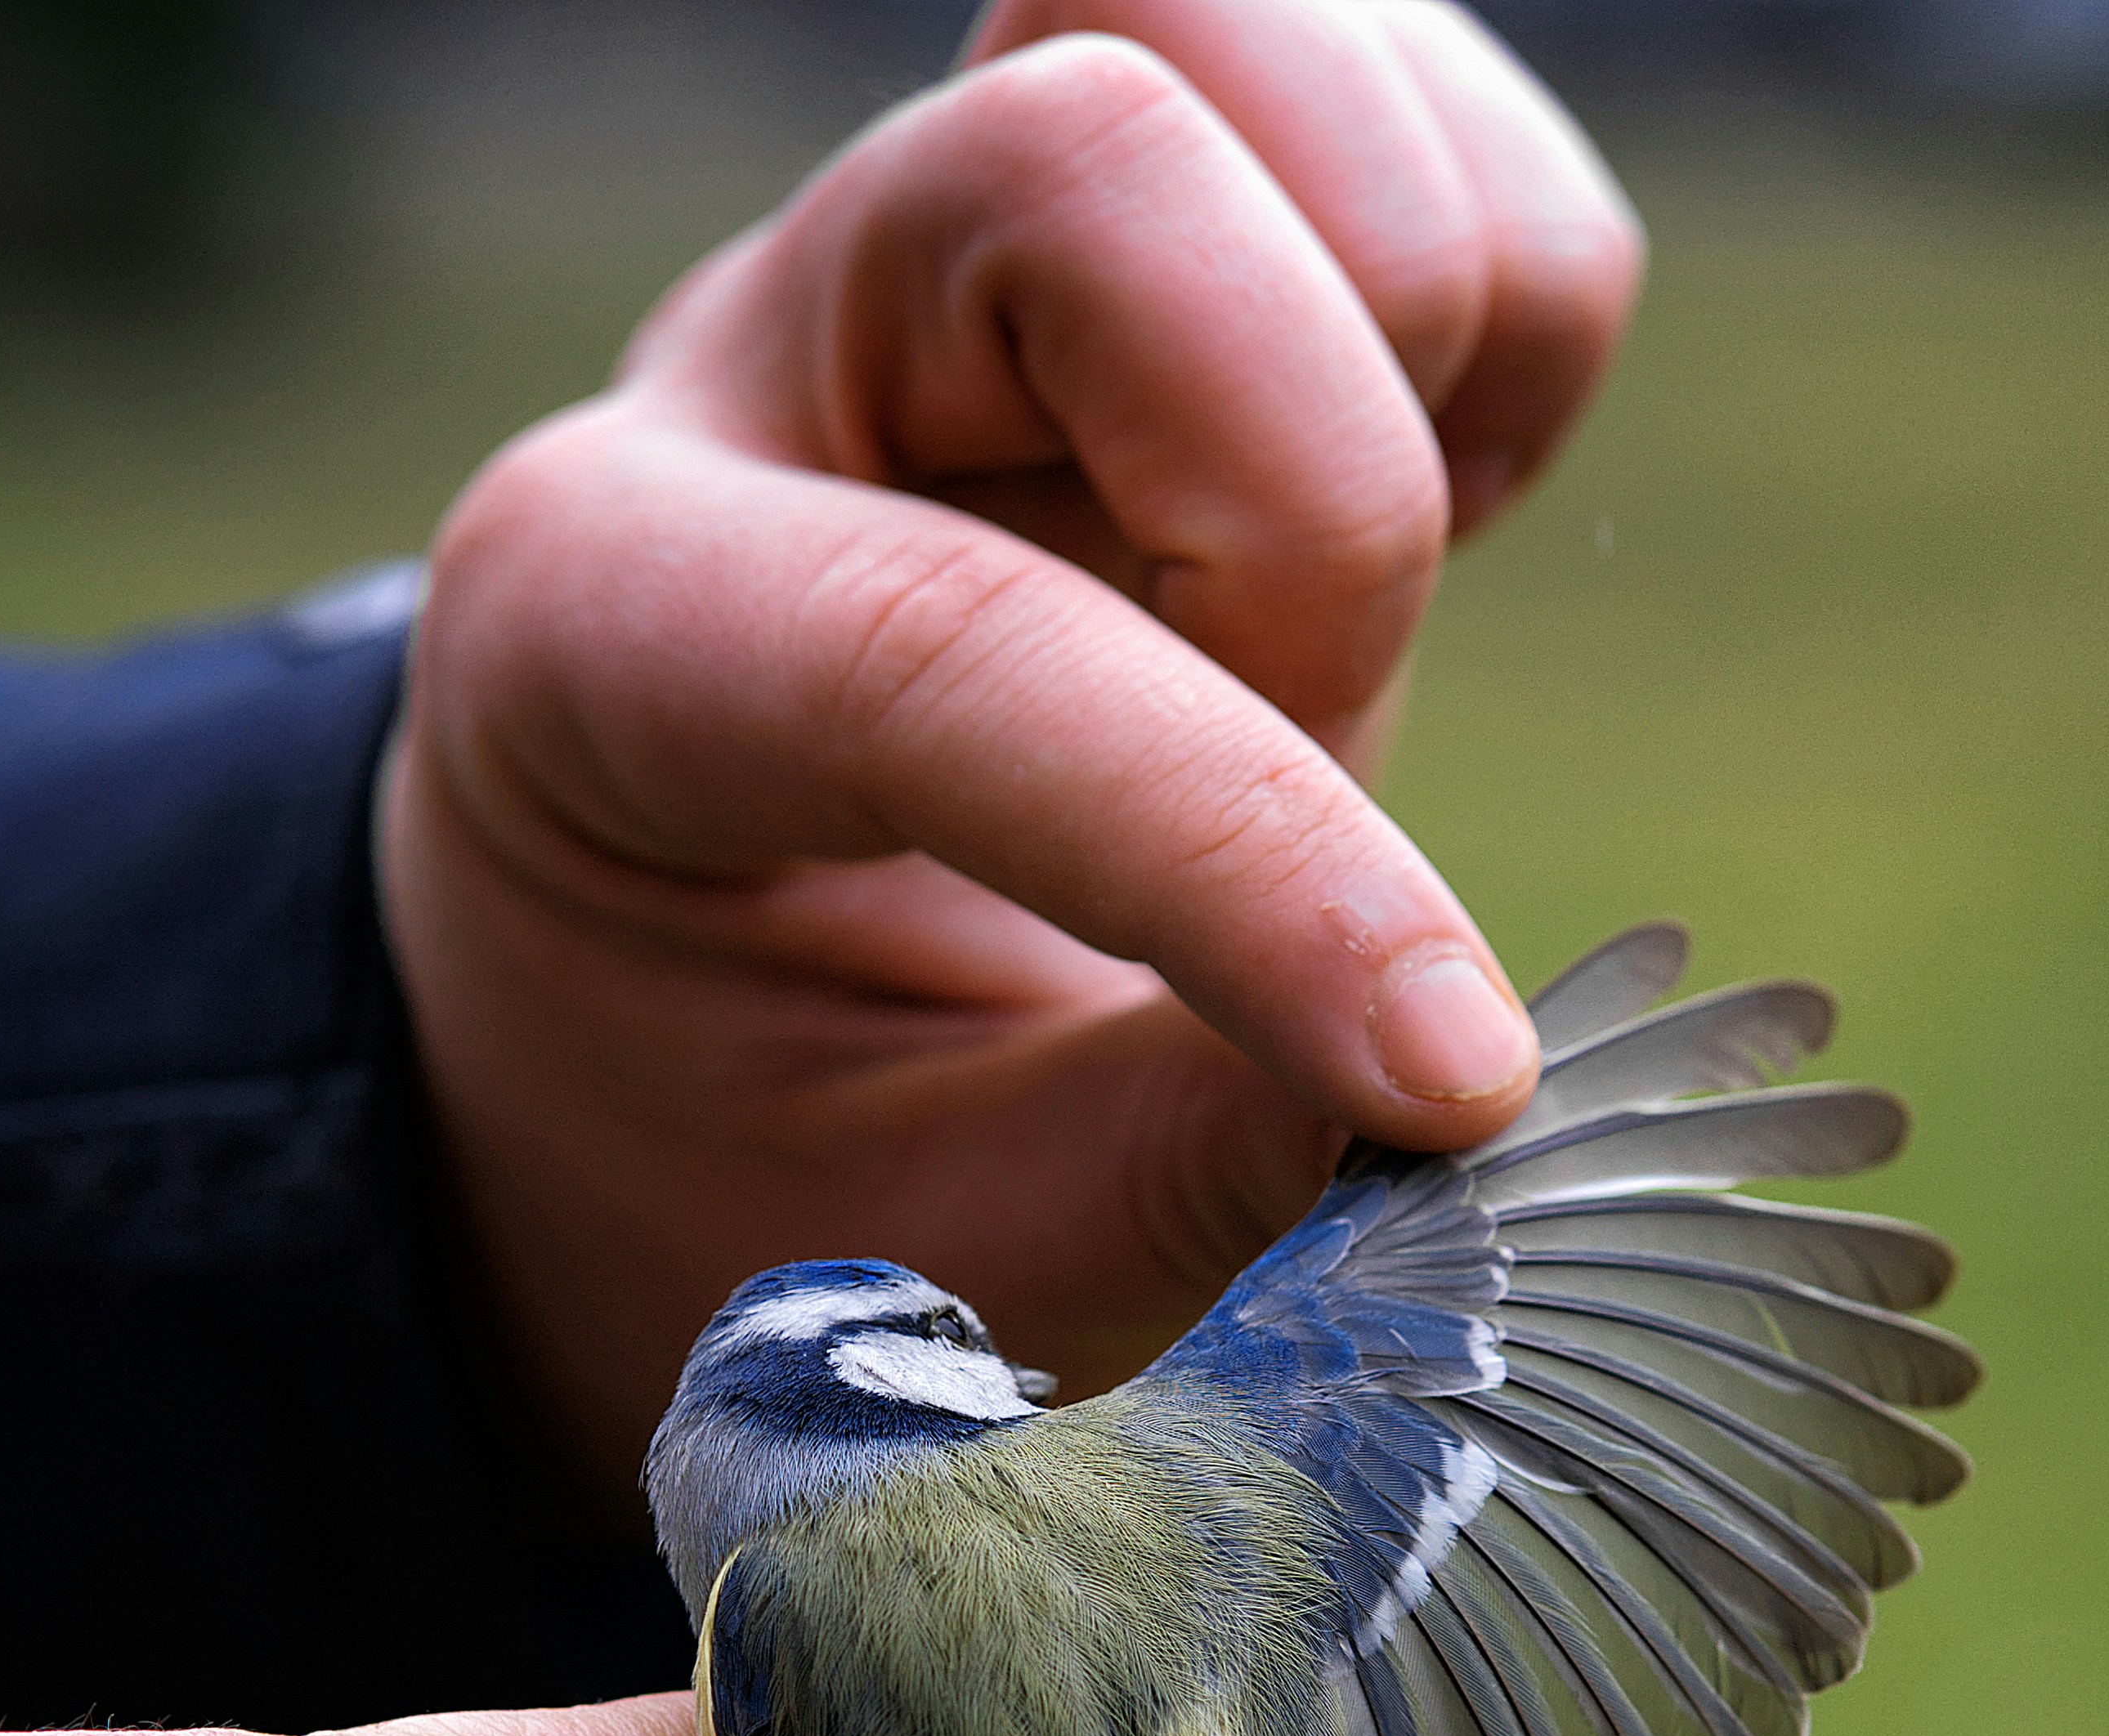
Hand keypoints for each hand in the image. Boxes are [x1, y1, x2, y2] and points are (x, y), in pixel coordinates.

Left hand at [383, 0, 1643, 1475]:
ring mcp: (969, 235)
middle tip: (1306, 761)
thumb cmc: (775, 1132)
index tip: (1446, 1076)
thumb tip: (1449, 1101)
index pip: (931, 641)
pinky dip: (1506, 326)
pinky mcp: (1172, 203)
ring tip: (1329, 641)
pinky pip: (1446, 132)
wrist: (699, 993)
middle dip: (1315, 506)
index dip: (1237, 850)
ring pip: (1275, 52)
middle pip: (1092, 155)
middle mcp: (775, 351)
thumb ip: (1161, 1178)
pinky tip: (1392, 537)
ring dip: (1417, 362)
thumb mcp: (912, 1244)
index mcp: (602, 627)